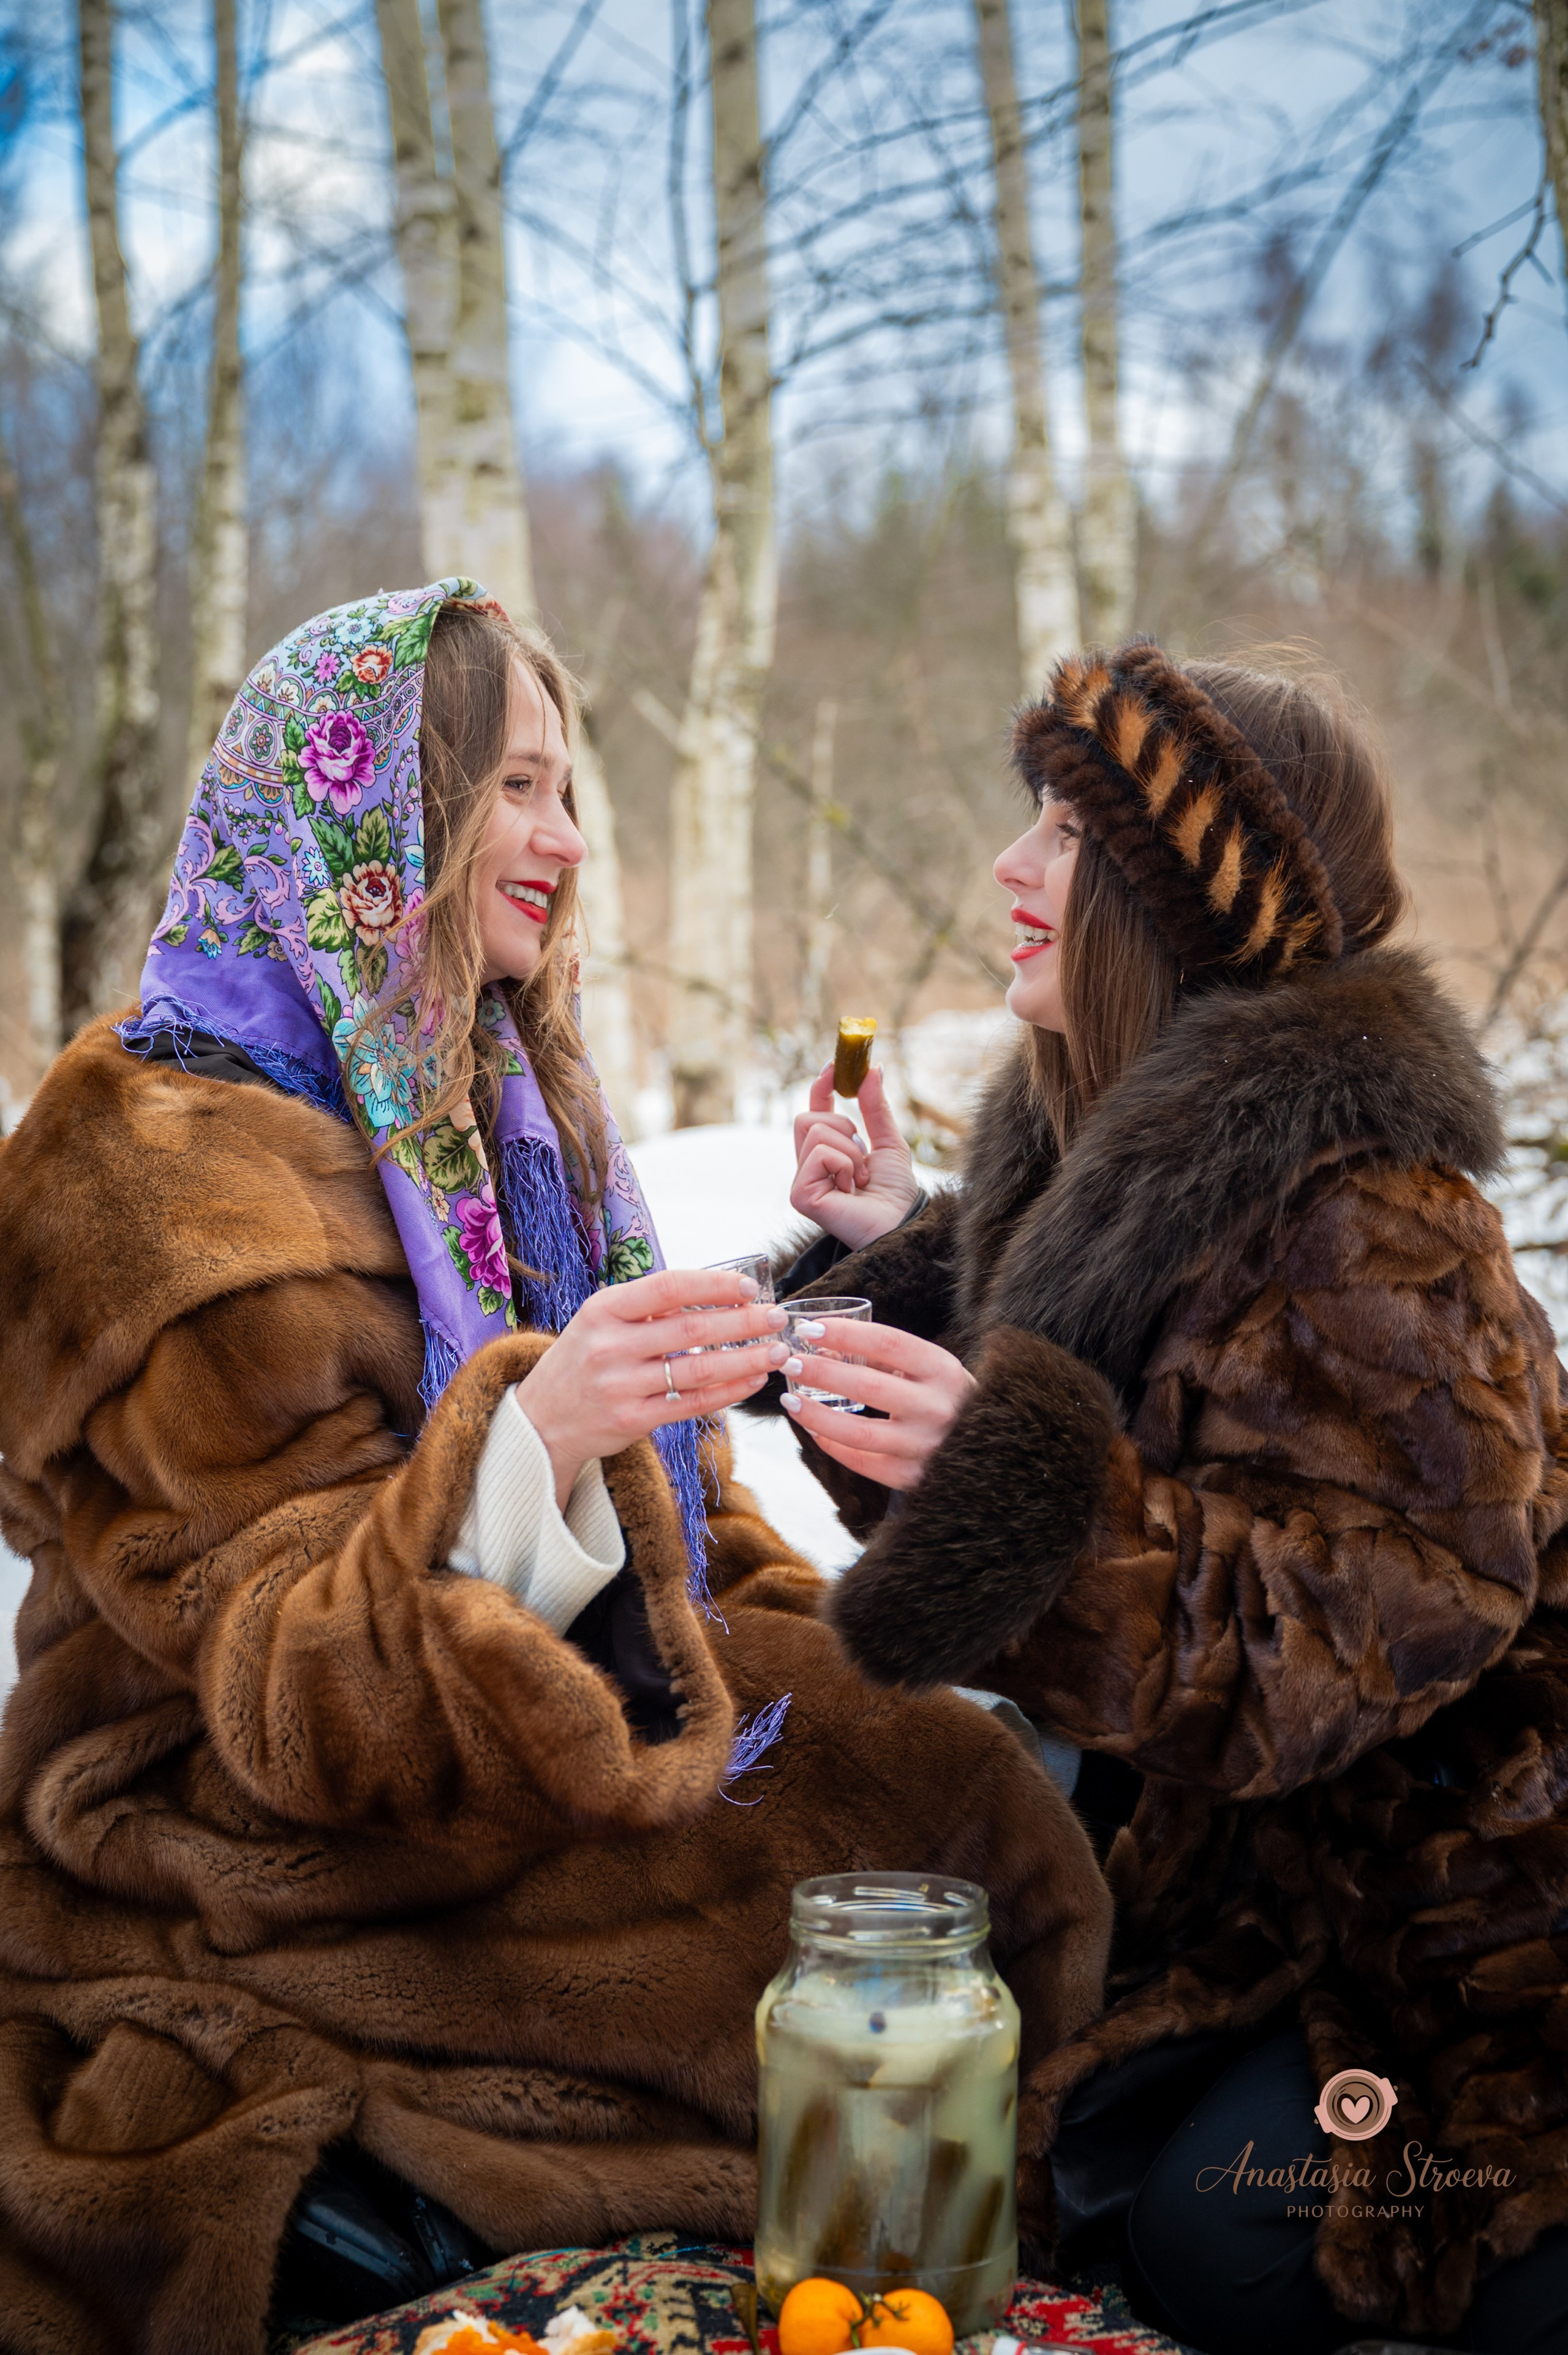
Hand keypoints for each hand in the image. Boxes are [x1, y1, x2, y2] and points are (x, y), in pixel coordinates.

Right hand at [514, 1268, 789, 1508]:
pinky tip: (752, 1379)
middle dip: (743, 1322)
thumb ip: (650, 1307)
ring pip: (698, 1370)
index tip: (750, 1287)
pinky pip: (692, 1404)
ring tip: (777, 1351)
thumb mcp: (601, 1320)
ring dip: (746, 1359)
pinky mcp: (633, 1421)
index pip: (669, 1287)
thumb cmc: (584, 1359)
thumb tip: (718, 1291)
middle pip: (691, 1329)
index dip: (714, 1285)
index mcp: (603, 1309)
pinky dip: (728, 1391)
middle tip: (778, 1317)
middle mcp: (610, 1346)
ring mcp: (621, 1386)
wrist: (541, 1419)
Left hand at [779, 1316, 972, 1490]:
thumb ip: (883, 1356)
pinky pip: (863, 1462)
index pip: (888, 1343)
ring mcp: (926, 1446)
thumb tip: (826, 1346)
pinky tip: (813, 1430)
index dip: (845, 1334)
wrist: (985, 1448)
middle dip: (821, 1372)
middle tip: (790, 1363)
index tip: (809, 1329)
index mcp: (944, 1370)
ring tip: (791, 1401)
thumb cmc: (945, 1397)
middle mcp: (938, 1408)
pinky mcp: (913, 1477)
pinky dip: (833, 1445)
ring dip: (817, 1415)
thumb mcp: (929, 1368)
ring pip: (858, 1433)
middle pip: (868, 1386)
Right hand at [790, 1063, 918, 1249]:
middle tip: (862, 1152)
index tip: (834, 1067)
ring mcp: (801, 1181)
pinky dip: (844, 1164)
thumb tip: (874, 1069)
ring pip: (815, 1131)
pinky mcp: (800, 1194)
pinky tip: (850, 1188)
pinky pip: (819, 1153)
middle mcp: (808, 1167)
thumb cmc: (895, 1194)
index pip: (813, 1112)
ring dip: (850, 1151)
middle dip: (843, 1126)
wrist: (902, 1223)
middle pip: (806, 1117)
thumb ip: (876, 1108)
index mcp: (826, 1154)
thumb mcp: (889, 1142)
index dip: (819, 1088)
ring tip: (860, 1178)